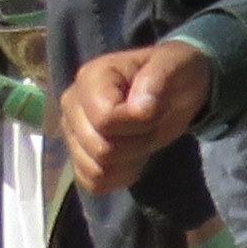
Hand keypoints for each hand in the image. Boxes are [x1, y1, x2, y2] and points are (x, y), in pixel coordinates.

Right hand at [60, 43, 214, 190]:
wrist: (175, 90)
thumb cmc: (173, 73)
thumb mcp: (175, 64)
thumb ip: (158, 79)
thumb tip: (140, 109)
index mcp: (90, 78)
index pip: (105, 120)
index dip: (138, 123)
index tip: (155, 108)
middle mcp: (71, 106)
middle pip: (100, 148)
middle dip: (139, 142)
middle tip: (152, 123)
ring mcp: (72, 134)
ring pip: (97, 169)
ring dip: (132, 159)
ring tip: (142, 136)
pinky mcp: (78, 157)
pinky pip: (95, 183)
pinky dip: (121, 176)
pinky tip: (134, 156)